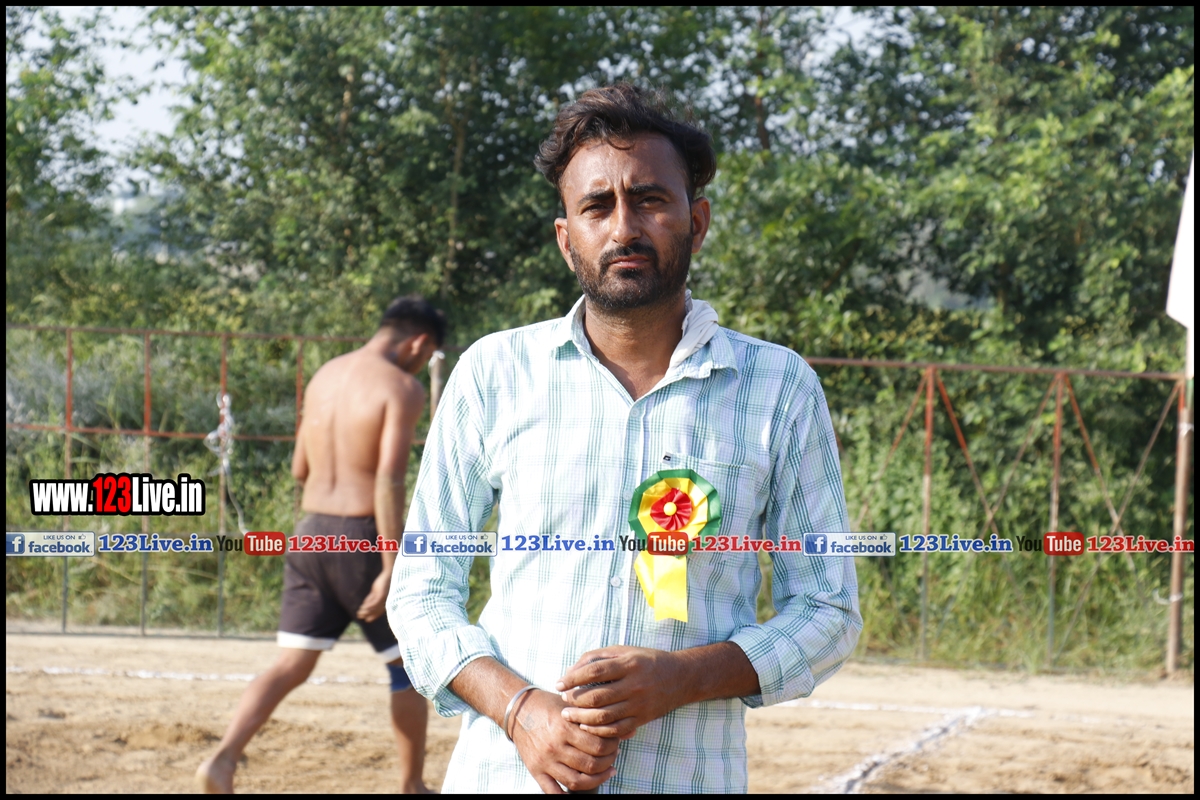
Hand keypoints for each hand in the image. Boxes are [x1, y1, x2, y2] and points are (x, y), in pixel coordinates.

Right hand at [356, 571, 389, 621]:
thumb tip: (365, 603)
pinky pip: (374, 602)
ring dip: (366, 611)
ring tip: (359, 613)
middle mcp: (385, 601)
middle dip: (368, 614)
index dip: (373, 616)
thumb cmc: (383, 582)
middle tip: (359, 616)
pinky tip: (363, 607)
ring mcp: (384, 598)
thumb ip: (371, 598)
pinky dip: (368, 605)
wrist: (388, 574)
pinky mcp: (381, 594)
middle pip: (376, 611)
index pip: (379, 612)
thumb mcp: (375, 592)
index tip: (367, 620)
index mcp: (385, 602)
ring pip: (374, 607)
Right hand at [509, 689, 617, 793]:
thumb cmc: (549, 705)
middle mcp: (555, 746)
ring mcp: (545, 761)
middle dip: (608, 762)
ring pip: (577, 781)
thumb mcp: (573, 705)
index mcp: (565, 727)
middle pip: (590, 764)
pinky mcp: (536, 770)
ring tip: (605, 772)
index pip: (598, 745)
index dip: (613, 747)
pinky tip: (583, 790)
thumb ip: (598, 717)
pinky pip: (553, 792)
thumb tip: (630, 730)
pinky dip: (568, 797)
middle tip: (613, 757)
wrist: (518, 710)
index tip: (616, 743)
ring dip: (597, 779)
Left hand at [555, 646, 684, 739]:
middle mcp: (635, 685)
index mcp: (629, 664)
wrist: (680, 678)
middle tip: (563, 700)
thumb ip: (596, 657)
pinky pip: (615, 730)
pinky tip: (586, 725)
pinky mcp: (641, 719)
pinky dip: (597, 730)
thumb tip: (570, 671)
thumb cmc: (645, 661)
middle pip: (597, 697)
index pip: (595, 671)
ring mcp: (639, 704)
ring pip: (604, 717)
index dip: (573, 678)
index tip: (559, 684)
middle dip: (575, 701)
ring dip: (581, 718)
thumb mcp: (623, 651)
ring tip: (569, 715)